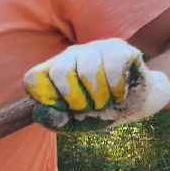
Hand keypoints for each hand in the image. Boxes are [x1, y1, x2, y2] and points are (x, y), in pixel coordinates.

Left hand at [23, 38, 169, 131]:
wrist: (135, 104)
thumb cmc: (99, 111)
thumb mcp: (74, 122)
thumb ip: (55, 120)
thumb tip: (39, 111)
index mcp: (53, 71)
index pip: (34, 78)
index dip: (46, 98)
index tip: (63, 109)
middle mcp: (70, 55)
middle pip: (60, 72)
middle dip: (75, 99)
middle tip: (87, 108)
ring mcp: (94, 48)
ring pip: (88, 71)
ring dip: (99, 97)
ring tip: (105, 102)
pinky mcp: (119, 48)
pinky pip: (113, 68)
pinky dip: (116, 89)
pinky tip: (119, 94)